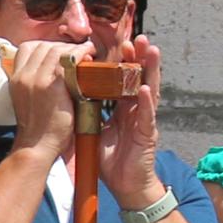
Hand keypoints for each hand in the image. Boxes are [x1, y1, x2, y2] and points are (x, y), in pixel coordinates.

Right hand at [2, 40, 80, 161]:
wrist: (36, 147)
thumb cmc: (39, 129)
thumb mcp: (28, 101)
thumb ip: (36, 85)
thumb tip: (58, 72)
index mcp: (16, 78)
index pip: (27, 48)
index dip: (46, 47)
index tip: (60, 53)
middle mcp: (23, 76)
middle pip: (42, 46)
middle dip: (62, 46)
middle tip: (77, 54)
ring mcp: (35, 79)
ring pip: (55, 49)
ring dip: (73, 48)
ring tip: (86, 53)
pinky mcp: (52, 85)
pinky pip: (67, 59)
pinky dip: (80, 53)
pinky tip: (89, 55)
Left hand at [102, 34, 166, 203]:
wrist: (125, 184)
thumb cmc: (111, 158)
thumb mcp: (95, 130)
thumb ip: (88, 112)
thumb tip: (70, 96)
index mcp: (123, 106)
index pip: (124, 78)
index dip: (123, 61)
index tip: (119, 42)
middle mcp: (137, 109)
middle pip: (140, 78)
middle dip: (140, 57)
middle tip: (139, 38)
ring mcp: (144, 119)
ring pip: (151, 89)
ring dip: (151, 70)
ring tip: (152, 50)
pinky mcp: (147, 134)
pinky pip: (148, 115)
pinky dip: (148, 102)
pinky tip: (148, 88)